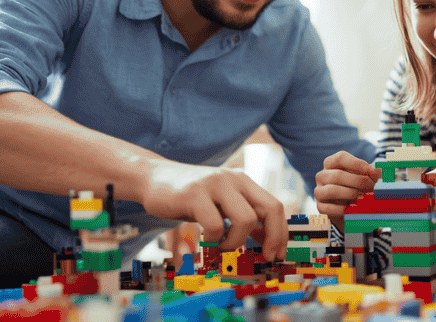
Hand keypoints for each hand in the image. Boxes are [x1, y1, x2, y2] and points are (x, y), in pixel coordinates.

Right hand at [141, 159, 287, 260]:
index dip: (281, 233)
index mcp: (244, 182)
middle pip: (271, 209)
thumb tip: (267, 241)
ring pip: (246, 219)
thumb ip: (243, 216)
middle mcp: (234, 179)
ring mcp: (215, 184)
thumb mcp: (221, 204)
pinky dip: (213, 240)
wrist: (154, 178)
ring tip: (221, 245)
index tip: (277, 254)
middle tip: (264, 257)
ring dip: (236, 242)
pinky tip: (205, 238)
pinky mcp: (194, 194)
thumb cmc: (191, 198)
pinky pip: (215, 225)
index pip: (275, 206)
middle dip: (273, 238)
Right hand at [315, 151, 380, 220]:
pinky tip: (354, 208)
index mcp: (331, 163)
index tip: (373, 172)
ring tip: (364, 198)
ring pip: (332, 190)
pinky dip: (344, 209)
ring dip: (351, 194)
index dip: (358, 164)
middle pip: (338, 175)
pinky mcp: (320, 207)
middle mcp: (322, 175)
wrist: (348, 207)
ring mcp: (319, 191)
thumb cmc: (357, 186)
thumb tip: (383, 171)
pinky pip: (330, 208)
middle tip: (373, 187)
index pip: (340, 158)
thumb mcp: (364, 176)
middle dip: (358, 181)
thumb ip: (372, 172)